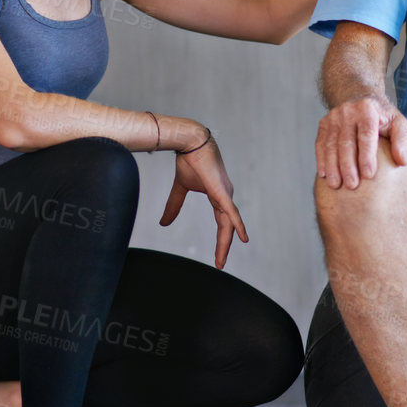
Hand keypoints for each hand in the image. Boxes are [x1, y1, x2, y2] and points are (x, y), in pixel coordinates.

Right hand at [159, 135, 247, 268]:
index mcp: (218, 196)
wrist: (190, 142)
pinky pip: (232, 212)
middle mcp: (225, 196)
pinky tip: (243, 238)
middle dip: (223, 246)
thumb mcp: (181, 188)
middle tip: (220, 264)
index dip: (221, 239)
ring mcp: (226, 194)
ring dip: (226, 242)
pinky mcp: (222, 191)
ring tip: (222, 260)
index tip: (218, 255)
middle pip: (227, 227)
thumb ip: (174, 205)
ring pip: (229, 224)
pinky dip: (238, 225)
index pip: (222, 222)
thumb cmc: (189, 160)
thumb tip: (163, 223)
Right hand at [315, 96, 406, 188]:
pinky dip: (321, 160)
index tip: (368, 175)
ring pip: (331, 145)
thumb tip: (402, 161)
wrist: (361, 99)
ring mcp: (333, 117)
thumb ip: (403, 141)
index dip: (366, 156)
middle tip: (352, 185)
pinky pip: (320, 144)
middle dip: (348, 165)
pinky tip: (324, 174)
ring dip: (333, 166)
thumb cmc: (383, 118)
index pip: (366, 135)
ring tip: (336, 184)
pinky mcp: (324, 124)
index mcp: (367, 109)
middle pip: (346, 142)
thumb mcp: (399, 124)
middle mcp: (348, 111)